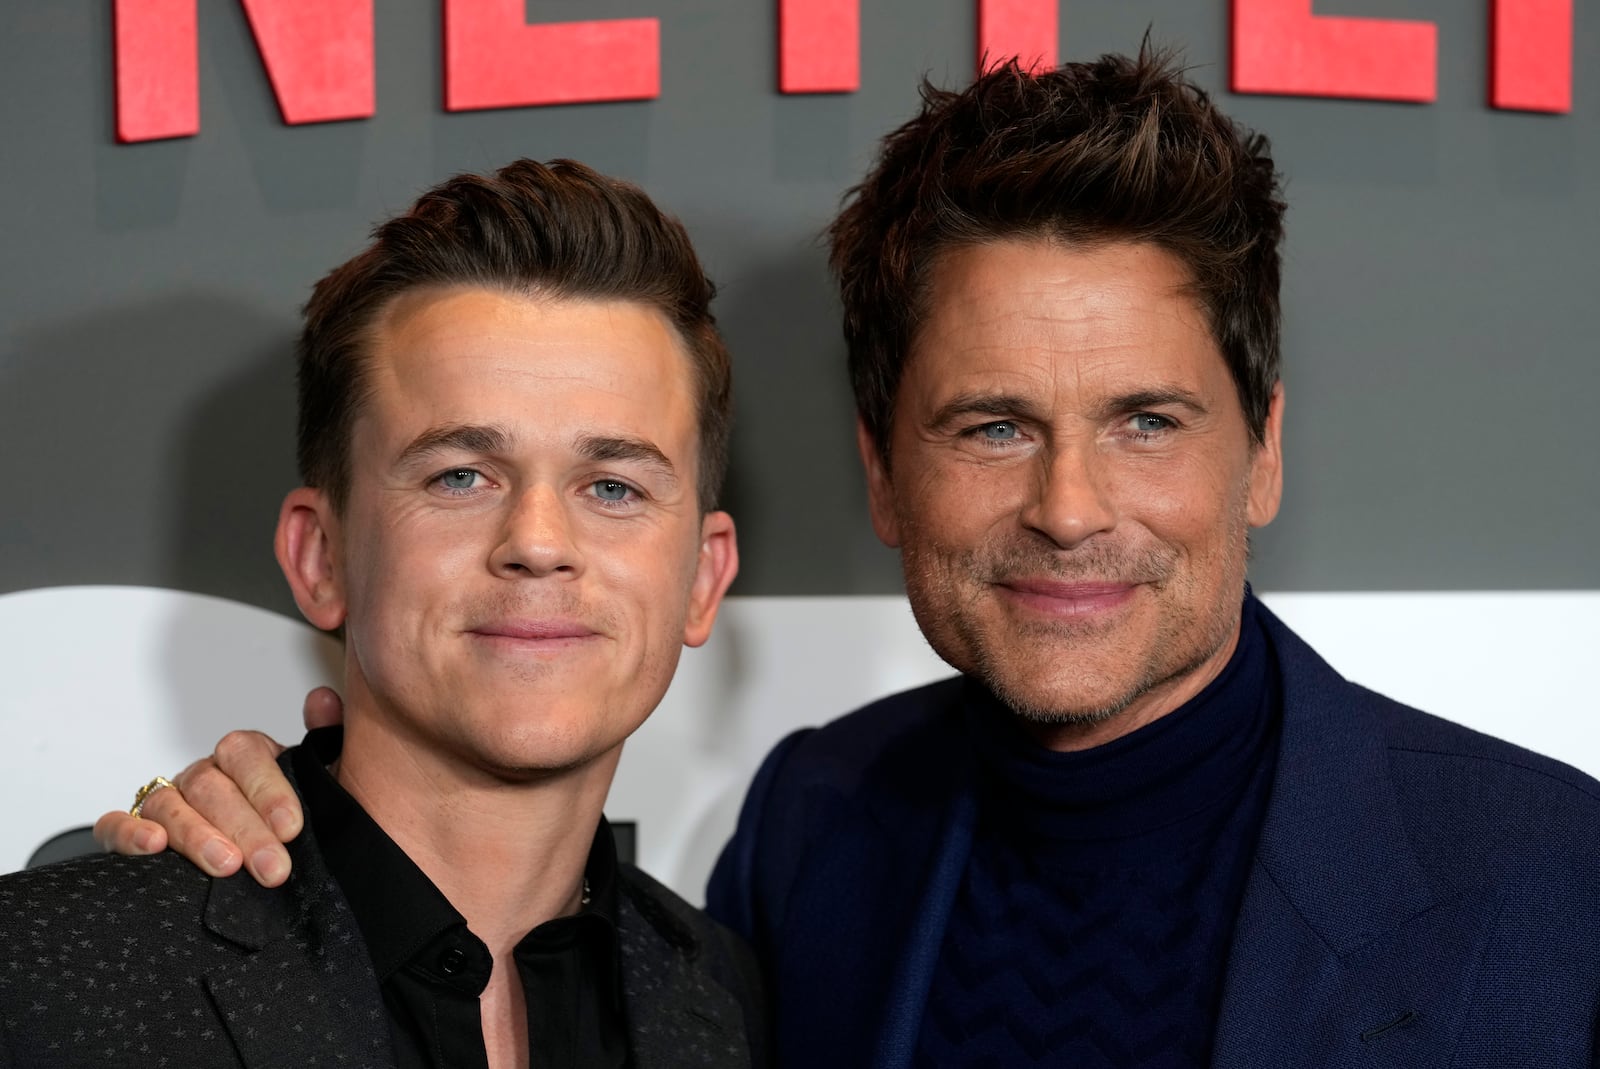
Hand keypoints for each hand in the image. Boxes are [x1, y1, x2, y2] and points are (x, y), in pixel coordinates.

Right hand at [92, 687, 345, 886]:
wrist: (268, 864)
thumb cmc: (291, 827)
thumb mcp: (322, 787)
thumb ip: (324, 740)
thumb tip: (323, 700)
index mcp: (245, 758)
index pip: (247, 755)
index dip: (269, 790)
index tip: (291, 827)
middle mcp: (204, 775)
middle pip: (212, 787)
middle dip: (245, 828)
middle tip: (271, 866)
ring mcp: (167, 801)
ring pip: (169, 805)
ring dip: (197, 835)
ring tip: (227, 865)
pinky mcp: (131, 832)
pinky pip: (114, 825)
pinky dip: (128, 832)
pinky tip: (152, 846)